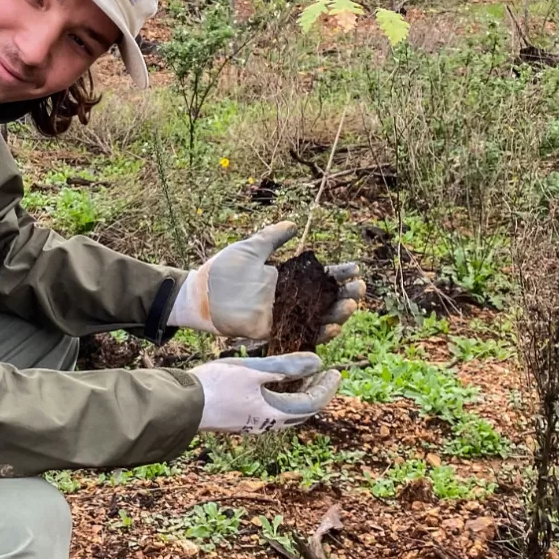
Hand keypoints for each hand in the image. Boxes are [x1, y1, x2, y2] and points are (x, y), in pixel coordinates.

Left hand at [168, 222, 365, 342]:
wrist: (200, 291)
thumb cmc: (222, 270)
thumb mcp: (251, 248)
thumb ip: (272, 238)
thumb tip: (293, 224)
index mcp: (287, 279)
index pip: (321, 277)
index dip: (340, 274)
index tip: (354, 268)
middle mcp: (288, 298)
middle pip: (326, 300)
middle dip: (345, 295)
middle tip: (358, 288)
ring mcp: (281, 315)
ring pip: (318, 319)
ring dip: (337, 314)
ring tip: (350, 305)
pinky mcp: (272, 330)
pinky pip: (299, 334)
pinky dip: (318, 333)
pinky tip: (332, 327)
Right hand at [190, 353, 340, 433]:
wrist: (182, 404)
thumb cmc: (216, 386)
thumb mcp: (253, 370)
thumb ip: (285, 366)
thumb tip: (317, 362)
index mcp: (273, 414)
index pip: (311, 404)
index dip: (326, 388)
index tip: (335, 372)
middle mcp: (266, 424)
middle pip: (301, 412)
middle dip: (316, 393)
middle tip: (324, 375)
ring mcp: (252, 424)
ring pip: (286, 414)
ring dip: (299, 396)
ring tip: (303, 379)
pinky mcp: (239, 420)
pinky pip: (270, 412)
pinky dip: (282, 398)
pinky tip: (274, 386)